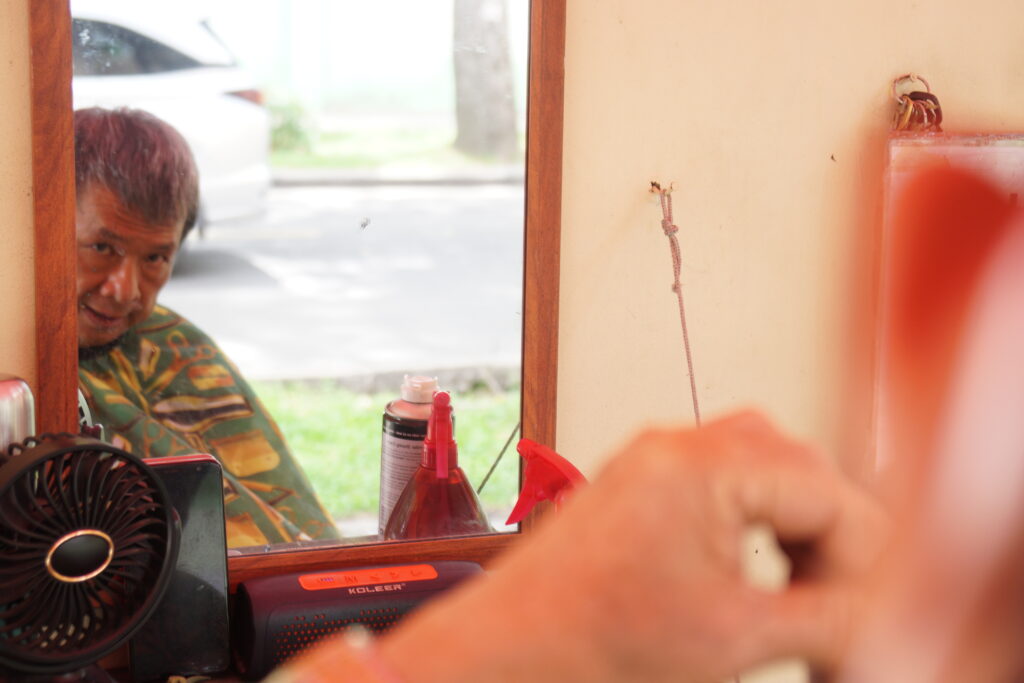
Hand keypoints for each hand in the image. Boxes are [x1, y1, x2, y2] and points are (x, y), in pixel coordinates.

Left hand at [377, 411, 885, 681]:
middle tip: (846, 605)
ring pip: (764, 470)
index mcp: (702, 465)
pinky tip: (760, 571)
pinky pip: (722, 481)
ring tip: (807, 593)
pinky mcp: (640, 483)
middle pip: (800, 470)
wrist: (505, 651)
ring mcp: (654, 461)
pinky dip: (756, 523)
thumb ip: (826, 619)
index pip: (827, 492)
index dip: (865, 560)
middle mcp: (676, 447)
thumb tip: (880, 616)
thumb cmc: (581, 637)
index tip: (872, 612)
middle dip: (834, 540)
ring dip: (798, 528)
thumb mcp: (731, 636)